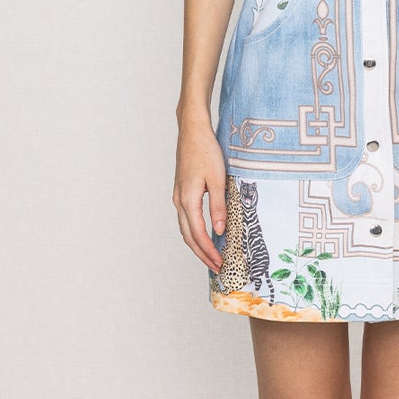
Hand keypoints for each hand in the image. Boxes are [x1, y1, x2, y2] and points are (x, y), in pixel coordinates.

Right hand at [174, 113, 227, 271]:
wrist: (192, 131)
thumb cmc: (206, 151)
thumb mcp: (218, 179)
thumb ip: (218, 206)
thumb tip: (219, 231)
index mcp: (188, 199)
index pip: (197, 234)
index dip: (209, 251)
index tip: (220, 263)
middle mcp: (179, 201)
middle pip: (188, 236)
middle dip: (202, 254)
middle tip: (217, 267)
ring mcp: (178, 196)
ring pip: (185, 229)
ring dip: (197, 245)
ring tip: (211, 256)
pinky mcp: (181, 192)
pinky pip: (185, 219)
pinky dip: (193, 232)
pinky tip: (204, 235)